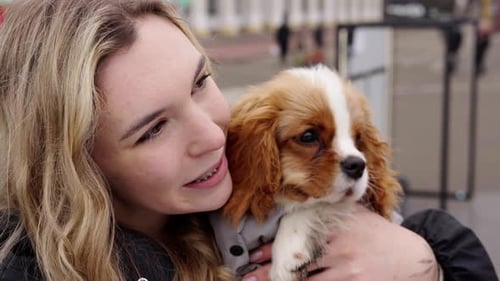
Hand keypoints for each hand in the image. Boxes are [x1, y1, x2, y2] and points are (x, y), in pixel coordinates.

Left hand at [242, 204, 439, 280]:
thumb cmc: (382, 237)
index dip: (273, 248)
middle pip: (298, 263)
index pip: (299, 239)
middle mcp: (340, 251)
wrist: (414, 259)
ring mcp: (347, 273)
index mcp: (338, 229)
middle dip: (269, 271)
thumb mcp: (358, 217)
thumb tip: (307, 203)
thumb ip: (334, 210)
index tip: (254, 253)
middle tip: (249, 274)